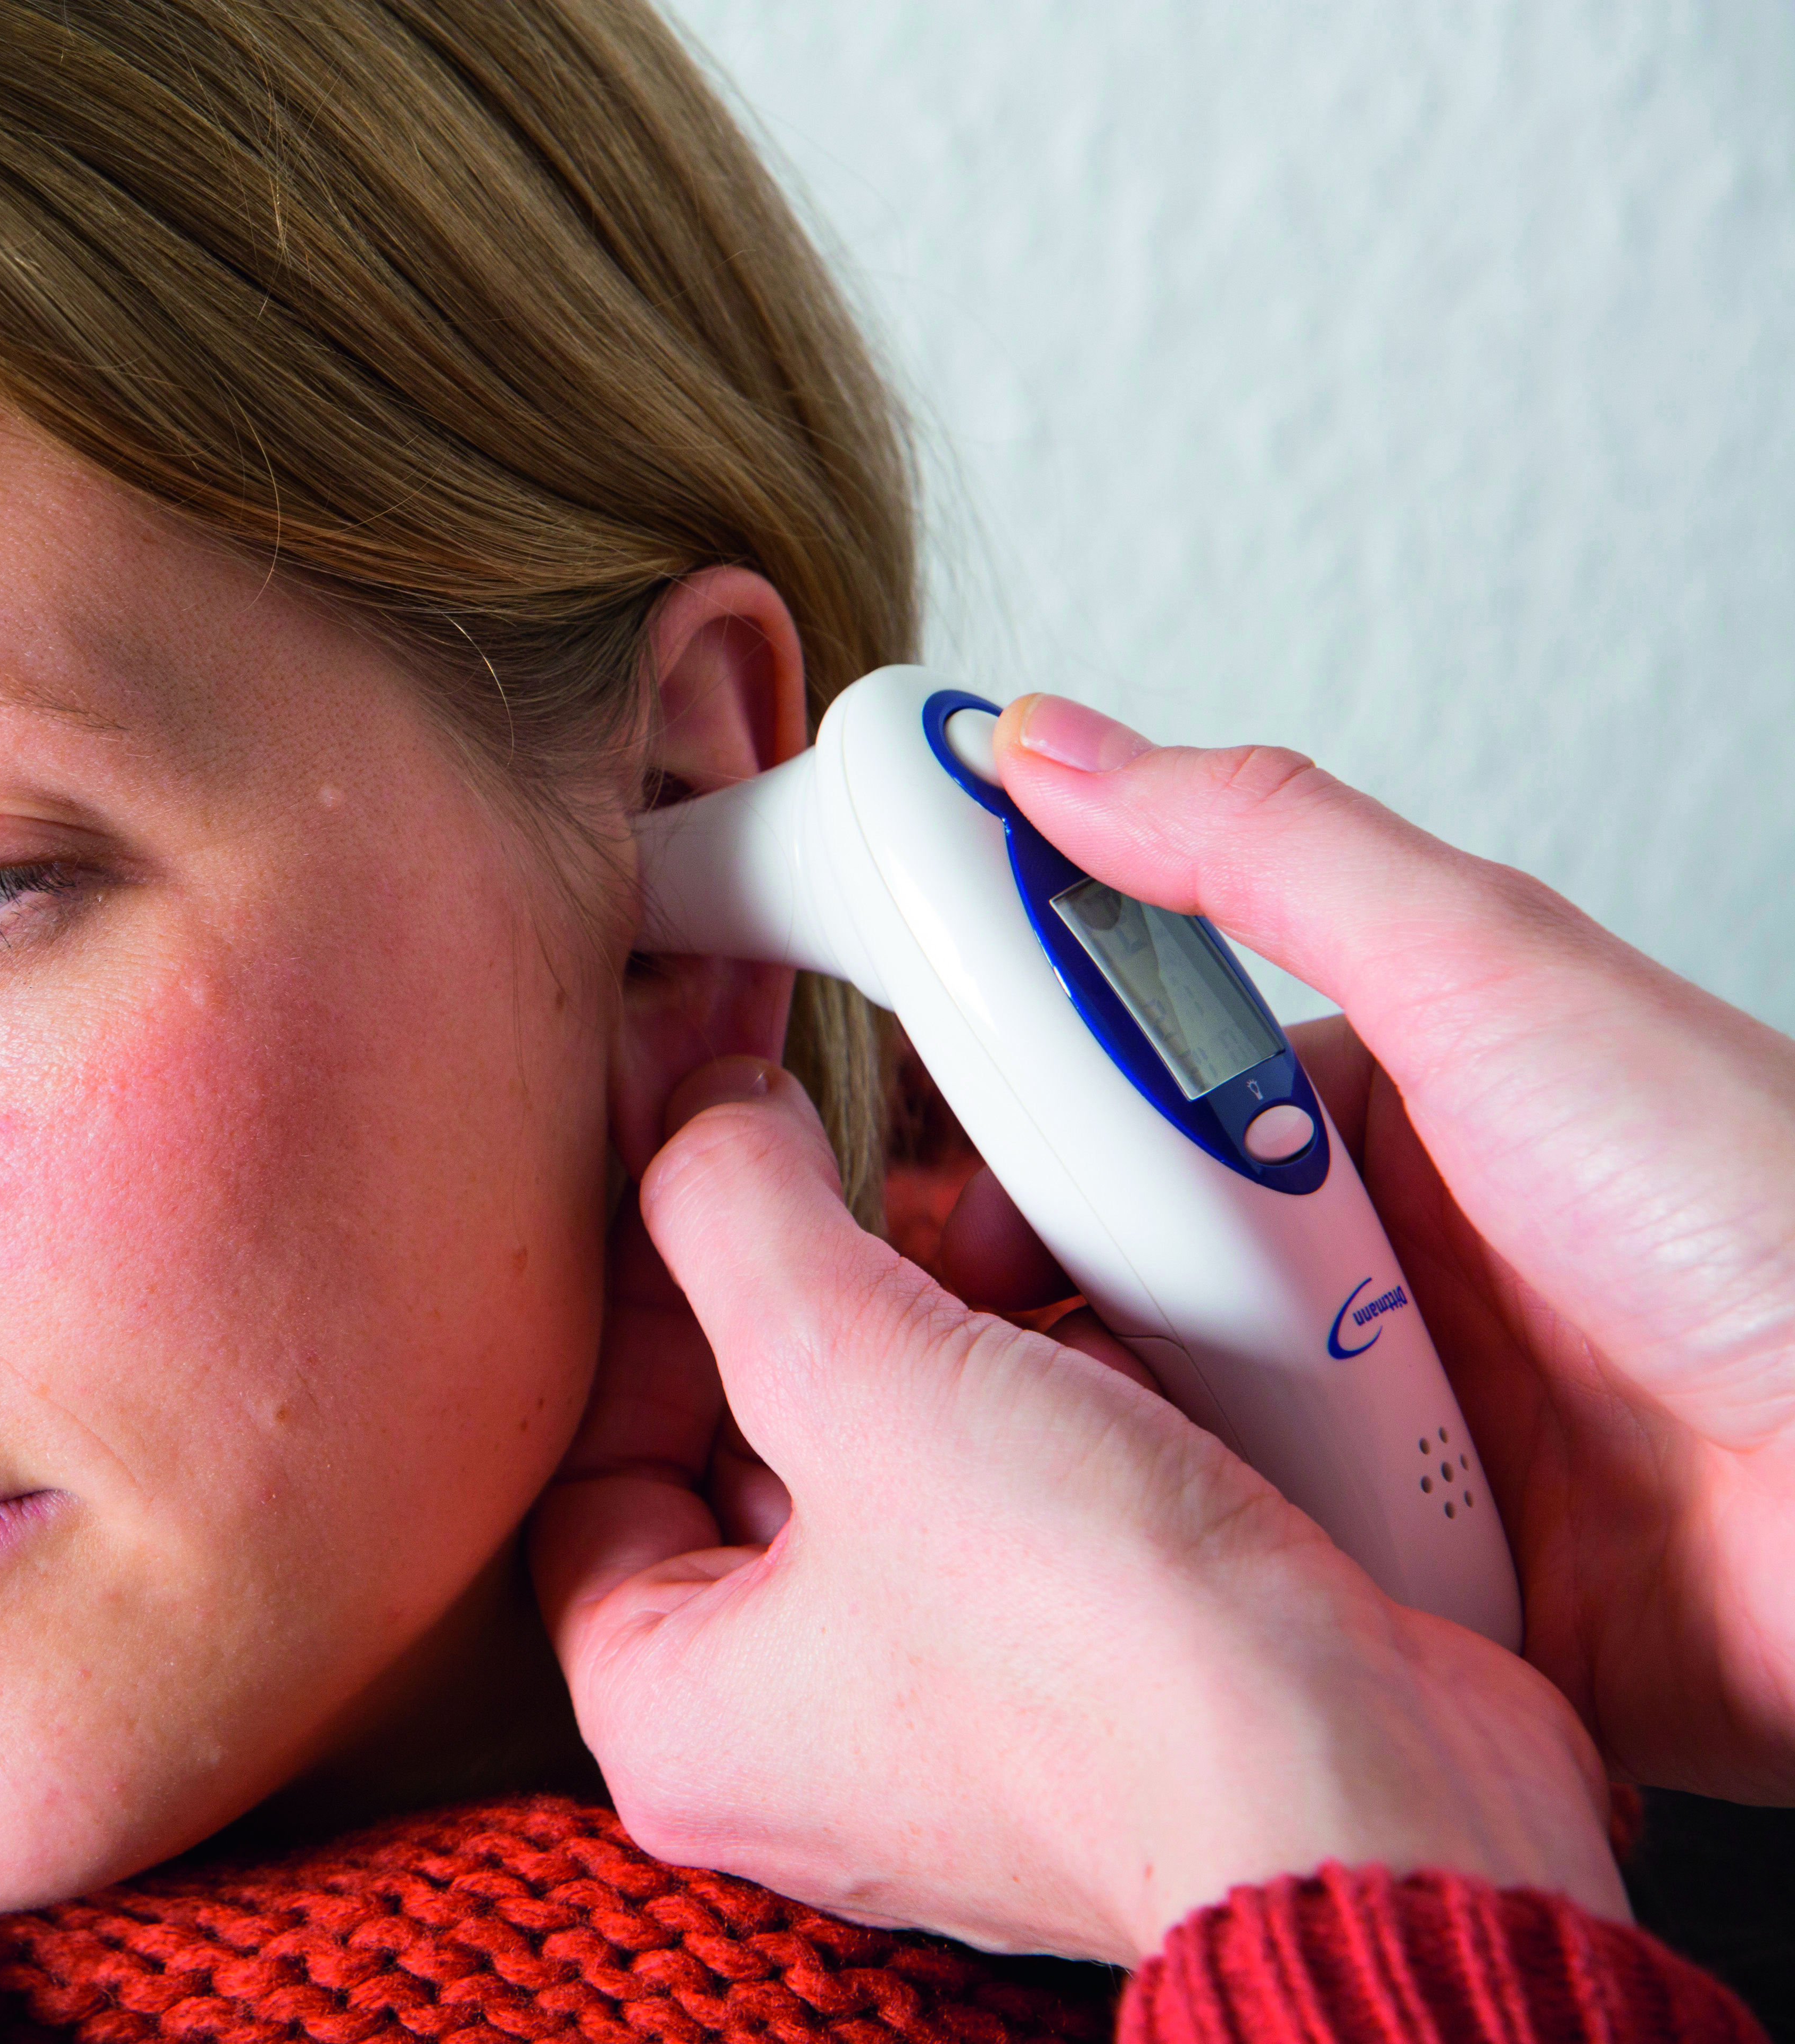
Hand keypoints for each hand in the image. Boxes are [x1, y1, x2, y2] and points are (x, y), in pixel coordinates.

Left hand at [534, 1065, 1624, 1961]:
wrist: (1378, 1795)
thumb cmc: (1105, 1661)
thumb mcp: (853, 1369)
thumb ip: (738, 1217)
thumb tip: (698, 1123)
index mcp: (677, 1714)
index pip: (591, 1460)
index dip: (630, 1292)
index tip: (686, 1157)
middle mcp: (800, 1737)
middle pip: (742, 1447)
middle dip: (805, 1288)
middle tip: (826, 1142)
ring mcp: (954, 1717)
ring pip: (900, 1457)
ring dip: (948, 1325)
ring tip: (985, 1224)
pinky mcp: (1092, 1680)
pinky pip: (1030, 1496)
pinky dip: (1059, 1392)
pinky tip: (1098, 1311)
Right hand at [969, 696, 1794, 1803]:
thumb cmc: (1767, 1217)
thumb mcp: (1487, 974)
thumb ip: (1261, 850)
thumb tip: (1053, 742)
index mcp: (1390, 1123)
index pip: (1137, 1106)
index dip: (1018, 1135)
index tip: (927, 1167)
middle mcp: (1385, 1280)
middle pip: (1132, 1277)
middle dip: (1052, 1306)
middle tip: (990, 1328)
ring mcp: (1404, 1446)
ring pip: (1172, 1439)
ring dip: (1127, 1446)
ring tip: (1081, 1457)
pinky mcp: (1431, 1597)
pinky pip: (1260, 1582)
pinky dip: (1215, 1577)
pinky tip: (1178, 1569)